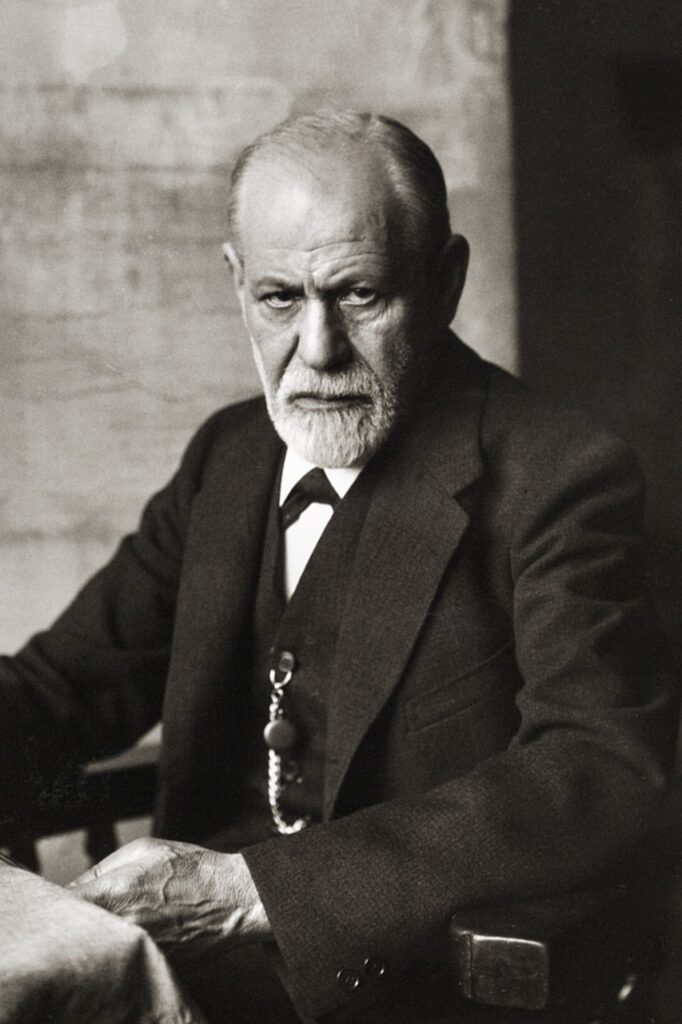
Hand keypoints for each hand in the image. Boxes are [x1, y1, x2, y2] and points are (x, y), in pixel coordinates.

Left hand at [69, 837, 270, 962]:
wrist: (234, 899)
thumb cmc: (190, 868)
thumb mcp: (142, 850)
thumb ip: (101, 870)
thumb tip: (72, 890)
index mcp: (114, 894)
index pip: (62, 905)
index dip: (60, 903)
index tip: (66, 899)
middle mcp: (122, 928)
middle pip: (76, 934)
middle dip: (77, 924)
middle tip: (88, 913)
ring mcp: (136, 953)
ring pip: (98, 953)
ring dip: (99, 940)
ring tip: (122, 922)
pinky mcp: (150, 969)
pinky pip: (123, 964)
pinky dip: (122, 954)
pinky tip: (138, 938)